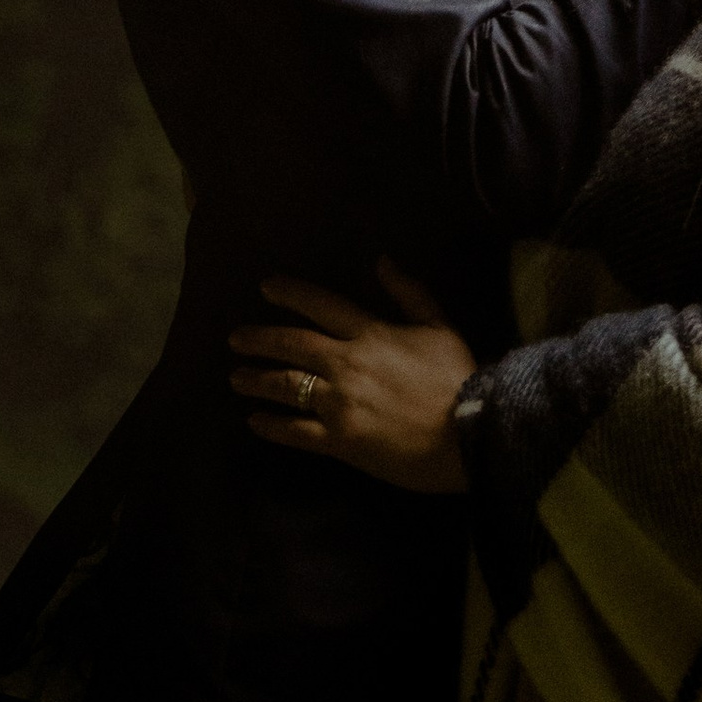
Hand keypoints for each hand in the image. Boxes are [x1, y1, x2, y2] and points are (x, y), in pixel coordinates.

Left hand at [230, 260, 477, 493]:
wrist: (467, 434)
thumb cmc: (456, 377)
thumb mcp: (439, 325)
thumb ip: (409, 292)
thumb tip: (381, 260)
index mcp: (370, 333)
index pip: (320, 305)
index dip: (290, 293)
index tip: (265, 287)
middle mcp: (347, 364)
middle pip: (293, 345)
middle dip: (260, 339)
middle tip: (235, 339)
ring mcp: (340, 404)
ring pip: (287, 386)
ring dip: (258, 379)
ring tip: (237, 377)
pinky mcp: (340, 441)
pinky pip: (296, 433)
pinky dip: (273, 426)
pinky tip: (255, 422)